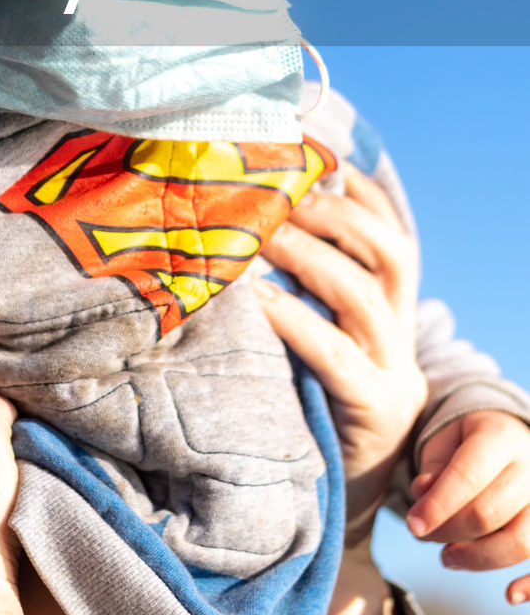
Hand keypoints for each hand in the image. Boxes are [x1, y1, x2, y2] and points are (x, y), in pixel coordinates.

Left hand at [254, 161, 427, 545]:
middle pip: (391, 253)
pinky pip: (334, 354)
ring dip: (310, 255)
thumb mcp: (315, 330)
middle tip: (282, 192)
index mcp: (391, 306)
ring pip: (363, 297)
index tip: (320, 155)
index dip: (362, 192)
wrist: (337, 484)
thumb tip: (239, 216)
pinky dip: (294, 319)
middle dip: (338, 214)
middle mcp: (400, 330)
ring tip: (262, 232)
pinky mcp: (370, 409)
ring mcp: (391, 371)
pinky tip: (257, 297)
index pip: (391, 233)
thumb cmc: (307, 390)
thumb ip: (298, 283)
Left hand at [408, 409, 529, 604]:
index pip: (468, 475)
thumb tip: (422, 495)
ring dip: (478, 559)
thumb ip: (434, 468)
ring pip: (520, 541)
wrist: (506, 438)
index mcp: (499, 437)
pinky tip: (509, 594)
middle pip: (490, 511)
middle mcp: (529, 467)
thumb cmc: (468, 444)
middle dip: (449, 530)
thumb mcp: (446, 442)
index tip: (413, 525)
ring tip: (447, 557)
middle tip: (422, 535)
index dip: (438, 505)